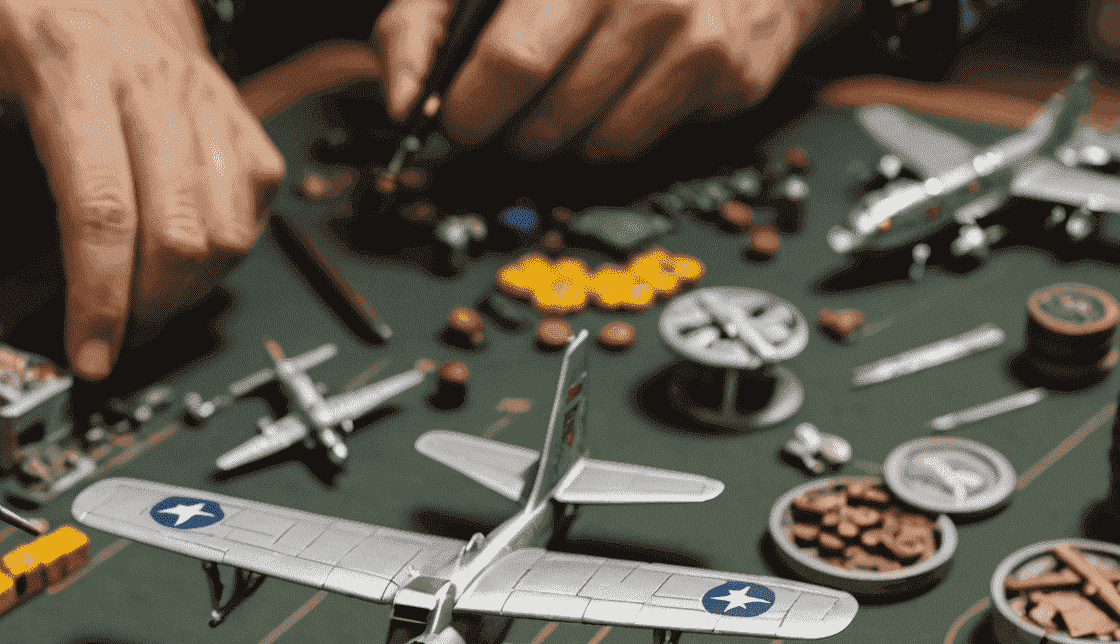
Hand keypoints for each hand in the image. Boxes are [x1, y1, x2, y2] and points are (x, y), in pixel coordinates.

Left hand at [0, 0, 285, 378]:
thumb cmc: (13, 23)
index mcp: (68, 70)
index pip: (99, 209)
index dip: (99, 299)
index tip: (88, 358)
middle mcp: (148, 82)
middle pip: (173, 233)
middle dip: (145, 309)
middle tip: (110, 340)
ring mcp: (205, 102)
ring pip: (221, 233)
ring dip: (184, 292)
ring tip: (139, 304)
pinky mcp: (241, 123)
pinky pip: (250, 215)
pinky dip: (219, 258)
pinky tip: (176, 258)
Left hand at [375, 0, 854, 159]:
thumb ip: (423, 25)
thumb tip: (401, 103)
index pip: (501, 64)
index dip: (468, 109)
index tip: (459, 117)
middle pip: (539, 117)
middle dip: (507, 132)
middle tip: (510, 111)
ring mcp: (678, 22)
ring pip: (579, 141)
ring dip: (556, 135)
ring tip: (568, 89)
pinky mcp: (717, 66)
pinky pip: (625, 145)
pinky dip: (606, 133)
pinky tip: (618, 88)